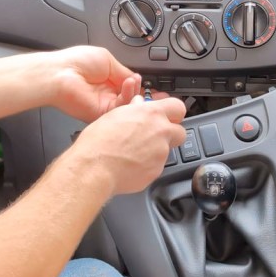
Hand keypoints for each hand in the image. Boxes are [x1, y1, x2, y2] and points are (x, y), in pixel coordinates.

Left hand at [46, 46, 162, 121]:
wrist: (60, 73)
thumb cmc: (76, 62)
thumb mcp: (108, 60)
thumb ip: (125, 72)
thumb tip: (137, 79)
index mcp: (109, 79)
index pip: (131, 87)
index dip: (143, 88)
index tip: (156, 90)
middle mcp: (108, 93)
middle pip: (132, 99)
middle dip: (146, 97)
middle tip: (157, 94)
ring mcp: (105, 105)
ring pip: (129, 105)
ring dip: (136, 94)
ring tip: (135, 83)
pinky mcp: (101, 114)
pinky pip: (120, 110)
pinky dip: (128, 98)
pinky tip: (128, 86)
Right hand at [69, 96, 186, 195]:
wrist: (95, 168)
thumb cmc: (99, 141)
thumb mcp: (114, 115)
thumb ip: (133, 109)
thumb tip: (138, 105)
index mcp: (151, 114)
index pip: (178, 107)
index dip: (174, 113)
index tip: (168, 116)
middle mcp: (161, 132)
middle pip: (180, 132)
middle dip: (170, 134)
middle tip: (154, 136)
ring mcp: (161, 153)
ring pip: (167, 150)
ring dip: (156, 151)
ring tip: (134, 152)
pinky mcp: (157, 171)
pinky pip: (157, 166)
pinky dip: (148, 165)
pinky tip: (131, 164)